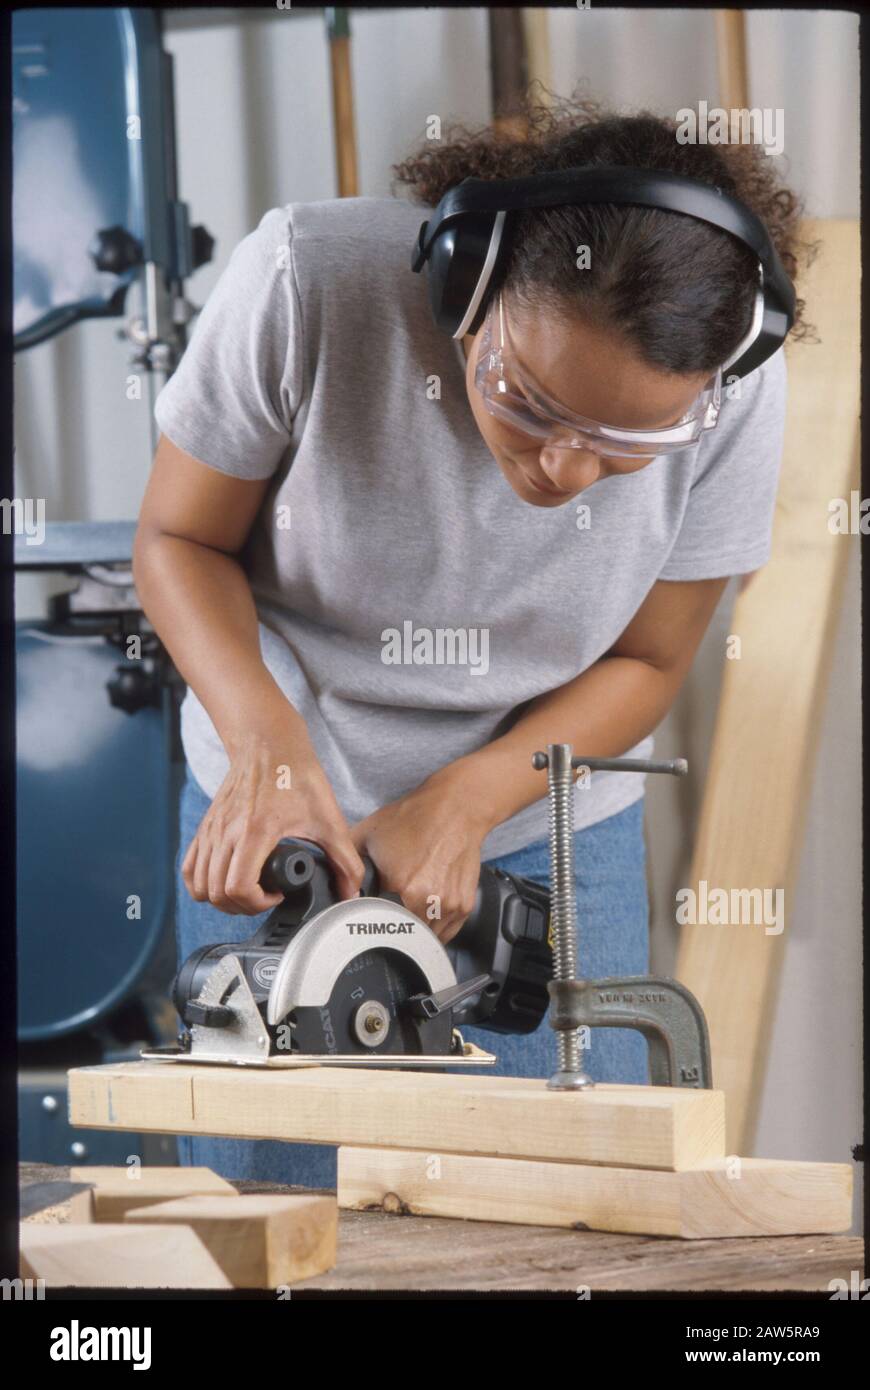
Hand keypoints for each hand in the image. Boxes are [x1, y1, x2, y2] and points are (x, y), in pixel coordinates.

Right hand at [182, 728, 364, 913]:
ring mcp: (212, 830)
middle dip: (243, 906)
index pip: (238, 887)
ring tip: (248, 891)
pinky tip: (224, 881)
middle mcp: (227, 831)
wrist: (268, 743)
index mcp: (256, 830)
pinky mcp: (205, 827)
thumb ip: (345, 860)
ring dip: (221, 899)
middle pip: (217, 893)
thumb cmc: (296, 775)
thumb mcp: (329, 818)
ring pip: (199, 885)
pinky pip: (189, 869)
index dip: (258, 902)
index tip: (277, 894)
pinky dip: (201, 884)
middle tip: (265, 897)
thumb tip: (350, 893)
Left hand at [350, 767, 491, 944]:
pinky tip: (426, 909)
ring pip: (424, 938)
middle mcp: (427, 900)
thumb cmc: (415, 817)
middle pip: (401, 934)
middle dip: (391, 927)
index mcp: (401, 886)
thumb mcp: (368, 833)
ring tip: (408, 907)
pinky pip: (445, 933)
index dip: (369, 921)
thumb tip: (331, 885)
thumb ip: (345, 863)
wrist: (456, 808)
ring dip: (413, 931)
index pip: (376, 923)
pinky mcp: (463, 906)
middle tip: (386, 913)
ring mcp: (448, 905)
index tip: (366, 916)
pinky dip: (433, 927)